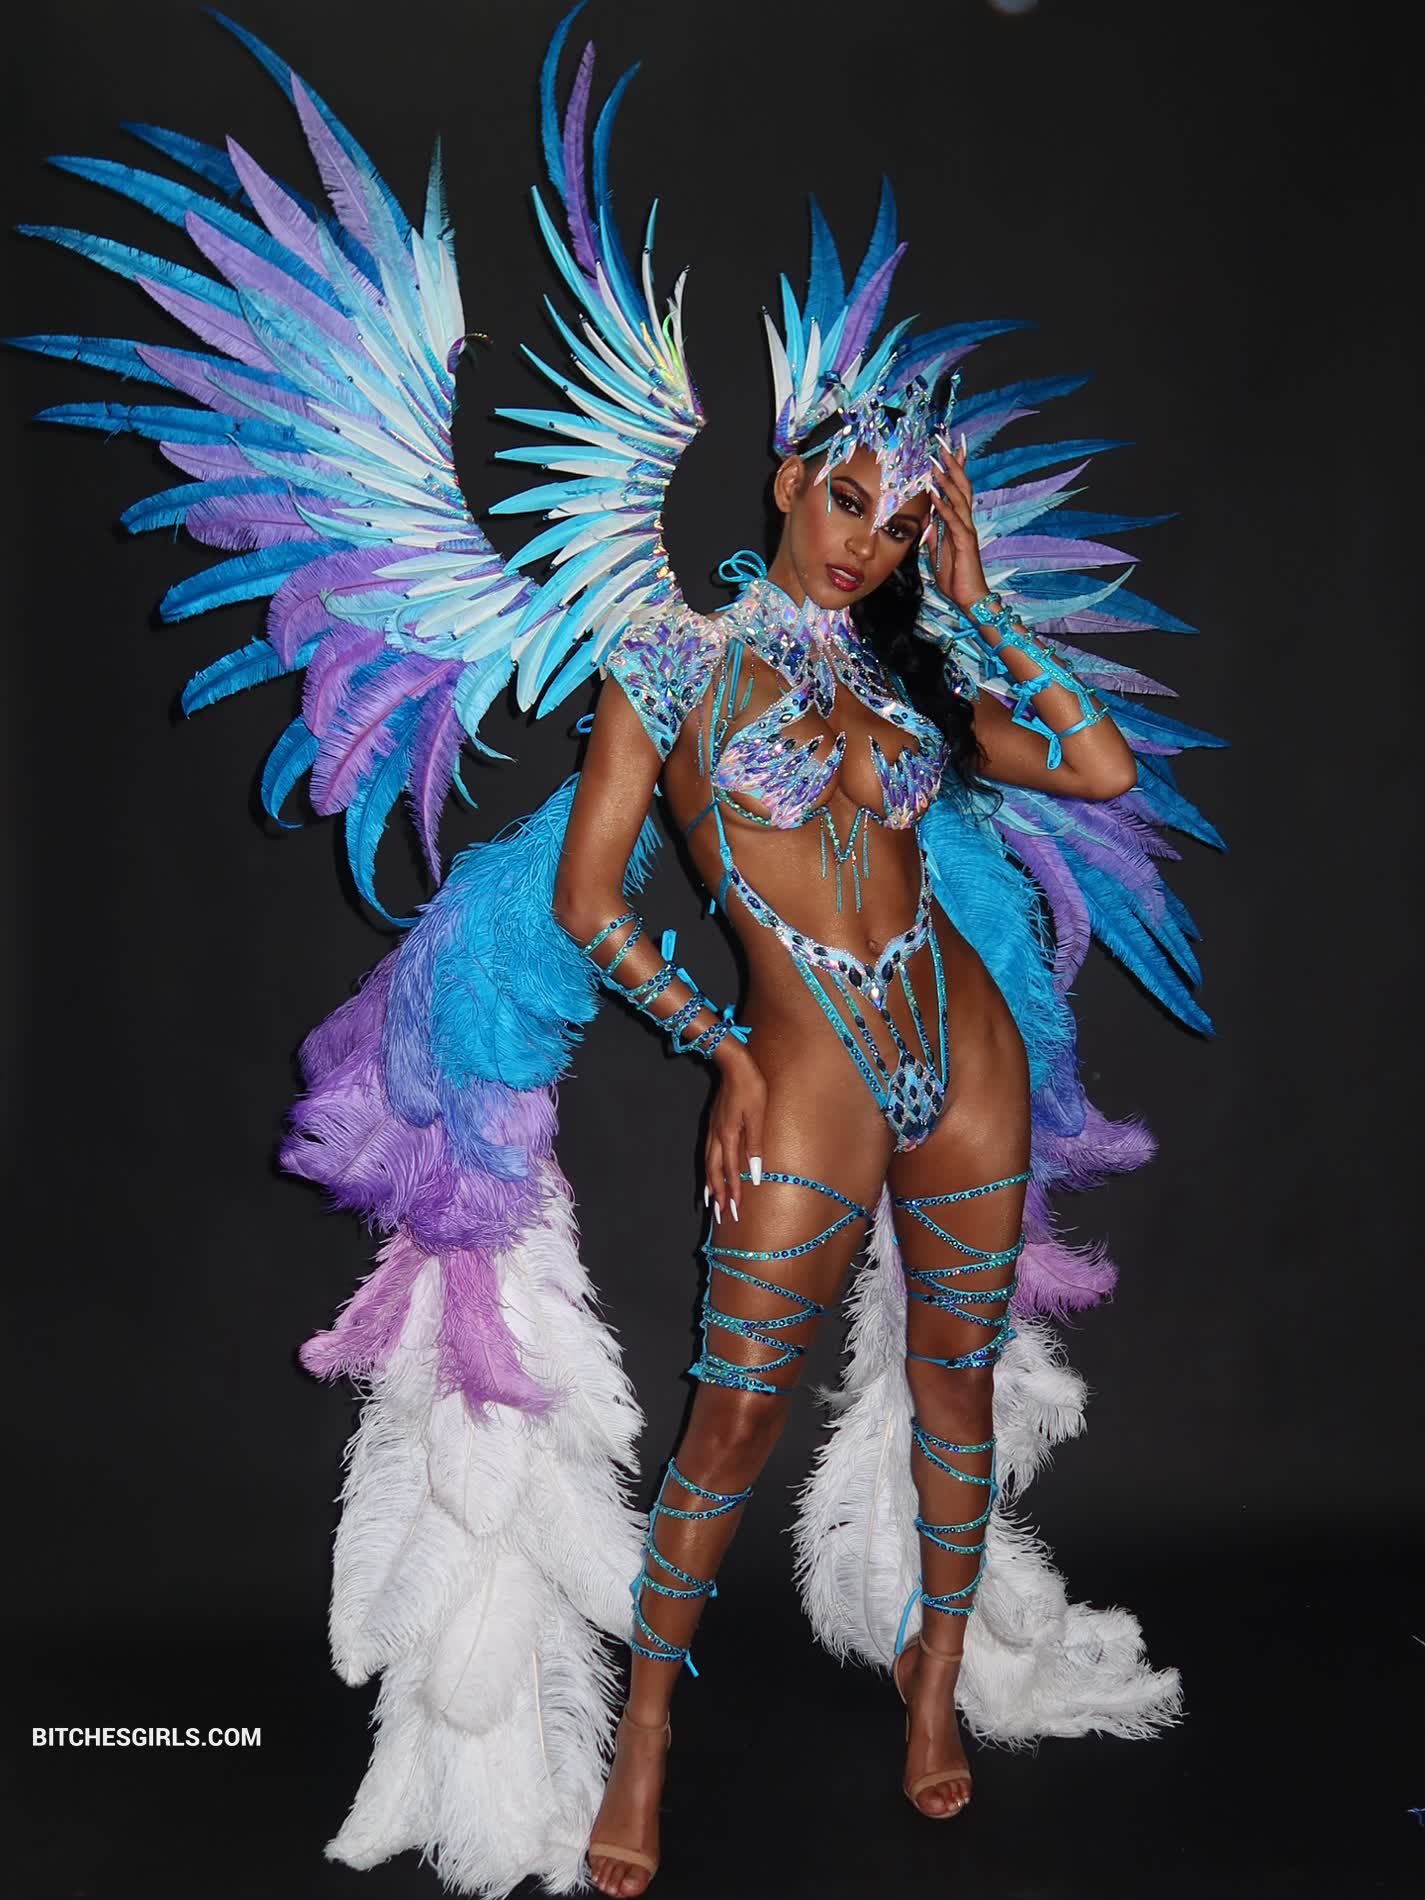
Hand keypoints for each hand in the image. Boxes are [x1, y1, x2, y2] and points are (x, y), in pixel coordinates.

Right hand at [703, 1044, 765, 1225]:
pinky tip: (710, 1172)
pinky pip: (707, 1153)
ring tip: (711, 1201)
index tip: (735, 1210)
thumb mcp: (758, 1115)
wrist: (734, 1063)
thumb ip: (755, 1145)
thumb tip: (754, 1172)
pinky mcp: (713, 1124)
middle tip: (721, 1215)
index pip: (730, 1171)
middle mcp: (716, 1136)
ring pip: (708, 1164)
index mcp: (728, 1135)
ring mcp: (712, 1129)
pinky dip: (708, 1168)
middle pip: (714, 1172)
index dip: (733, 1191)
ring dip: (710, 1184)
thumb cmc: (751, 1087)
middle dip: (718, 1194)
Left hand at [925, 434, 989, 611]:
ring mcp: (966, 530)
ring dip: (947, 481)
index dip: (955, 468)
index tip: (949, 448)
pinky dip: (944, 507)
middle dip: (953, 464)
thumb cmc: (954, 576)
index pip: (958, 488)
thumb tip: (925, 518)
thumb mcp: (936, 551)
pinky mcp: (965, 542)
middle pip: (962, 486)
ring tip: (937, 464)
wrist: (968, 597)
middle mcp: (965, 521)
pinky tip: (935, 496)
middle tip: (945, 444)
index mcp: (958, 522)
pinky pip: (954, 521)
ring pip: (959, 499)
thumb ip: (932, 534)